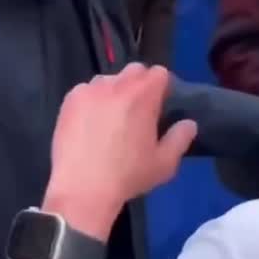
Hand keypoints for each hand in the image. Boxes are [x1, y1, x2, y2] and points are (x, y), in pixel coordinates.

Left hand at [46, 65, 197, 235]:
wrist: (83, 188)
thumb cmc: (128, 176)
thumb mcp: (164, 164)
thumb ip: (180, 139)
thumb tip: (188, 123)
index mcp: (142, 95)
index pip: (159, 73)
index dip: (161, 88)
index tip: (159, 106)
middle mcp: (116, 84)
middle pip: (134, 71)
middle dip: (139, 84)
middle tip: (137, 111)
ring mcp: (89, 90)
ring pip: (108, 80)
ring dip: (114, 91)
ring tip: (111, 118)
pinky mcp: (69, 100)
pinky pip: (86, 91)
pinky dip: (91, 101)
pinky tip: (89, 123)